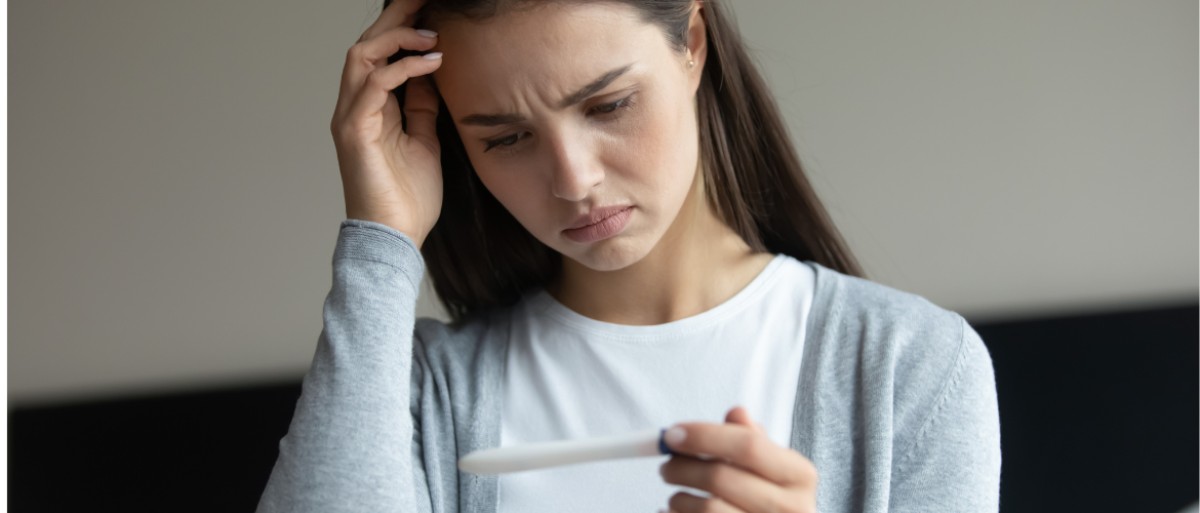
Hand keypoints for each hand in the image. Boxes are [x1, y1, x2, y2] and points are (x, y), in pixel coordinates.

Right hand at [331, 0, 443, 245]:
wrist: (396, 239)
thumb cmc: (408, 199)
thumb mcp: (425, 141)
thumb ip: (422, 108)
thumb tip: (432, 75)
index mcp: (369, 109)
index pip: (378, 55)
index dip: (401, 29)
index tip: (432, 13)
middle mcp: (353, 108)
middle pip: (366, 45)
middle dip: (396, 19)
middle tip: (425, 1)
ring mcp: (350, 118)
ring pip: (362, 56)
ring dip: (397, 37)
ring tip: (432, 32)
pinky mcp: (356, 132)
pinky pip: (375, 84)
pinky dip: (403, 67)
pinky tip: (432, 61)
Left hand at [658, 406, 817, 512]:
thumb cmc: (772, 498)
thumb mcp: (772, 466)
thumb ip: (752, 439)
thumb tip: (736, 413)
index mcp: (800, 475)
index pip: (748, 446)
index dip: (705, 436)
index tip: (672, 433)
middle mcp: (793, 507)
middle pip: (721, 477)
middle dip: (683, 468)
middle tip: (666, 466)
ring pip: (709, 509)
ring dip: (680, 499)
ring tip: (676, 495)